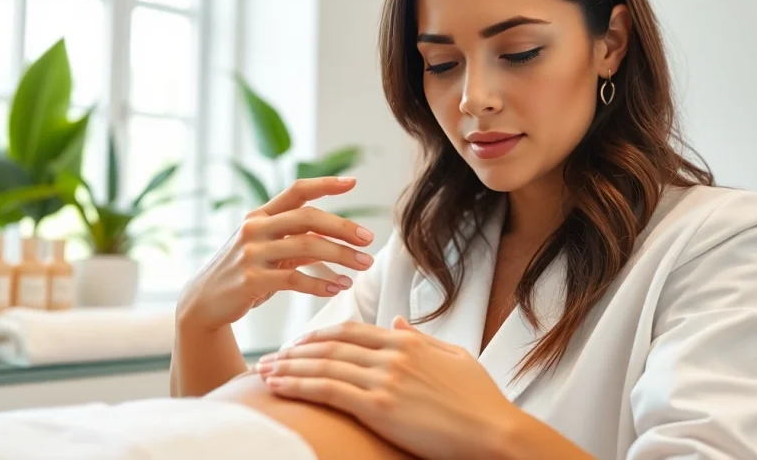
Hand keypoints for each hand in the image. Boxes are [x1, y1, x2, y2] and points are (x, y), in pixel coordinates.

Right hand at [177, 177, 375, 330]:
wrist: (203, 302)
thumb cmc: (243, 273)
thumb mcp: (265, 250)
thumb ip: (294, 239)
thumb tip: (335, 236)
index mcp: (260, 216)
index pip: (296, 191)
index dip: (325, 184)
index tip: (353, 182)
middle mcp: (254, 228)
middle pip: (308, 218)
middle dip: (343, 227)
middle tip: (369, 239)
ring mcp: (251, 253)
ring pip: (307, 247)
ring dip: (341, 256)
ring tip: (363, 265)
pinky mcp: (251, 280)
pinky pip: (295, 279)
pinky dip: (321, 284)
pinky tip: (339, 287)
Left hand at [256, 317, 518, 459]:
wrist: (494, 432)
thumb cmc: (480, 400)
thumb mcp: (454, 357)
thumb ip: (421, 338)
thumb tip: (396, 323)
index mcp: (407, 342)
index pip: (351, 331)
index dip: (320, 336)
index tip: (299, 344)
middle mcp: (391, 354)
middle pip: (330, 345)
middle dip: (295, 350)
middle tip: (270, 357)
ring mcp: (384, 379)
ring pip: (322, 365)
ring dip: (288, 367)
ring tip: (263, 372)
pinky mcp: (379, 406)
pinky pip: (327, 390)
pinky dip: (297, 385)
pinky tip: (278, 386)